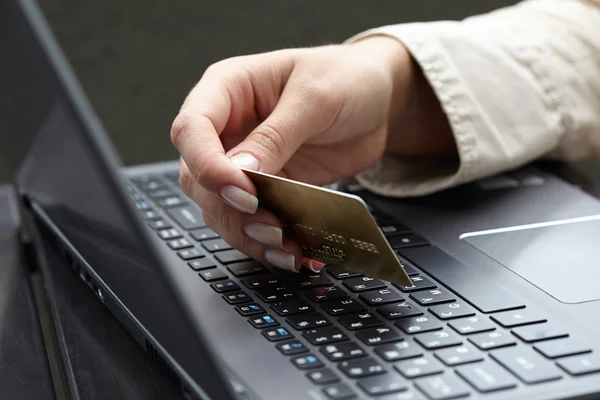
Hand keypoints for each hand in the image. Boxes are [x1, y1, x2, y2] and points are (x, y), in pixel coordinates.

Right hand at [170, 37, 448, 272]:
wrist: (377, 100)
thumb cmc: (345, 78)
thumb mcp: (315, 97)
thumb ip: (277, 135)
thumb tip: (241, 171)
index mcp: (228, 90)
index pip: (192, 130)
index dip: (207, 165)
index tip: (241, 190)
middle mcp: (227, 128)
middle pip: (198, 178)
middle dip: (230, 208)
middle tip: (270, 225)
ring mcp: (245, 162)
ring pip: (220, 208)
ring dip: (248, 234)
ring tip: (286, 247)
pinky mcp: (267, 189)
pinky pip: (254, 222)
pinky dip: (269, 243)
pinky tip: (295, 252)